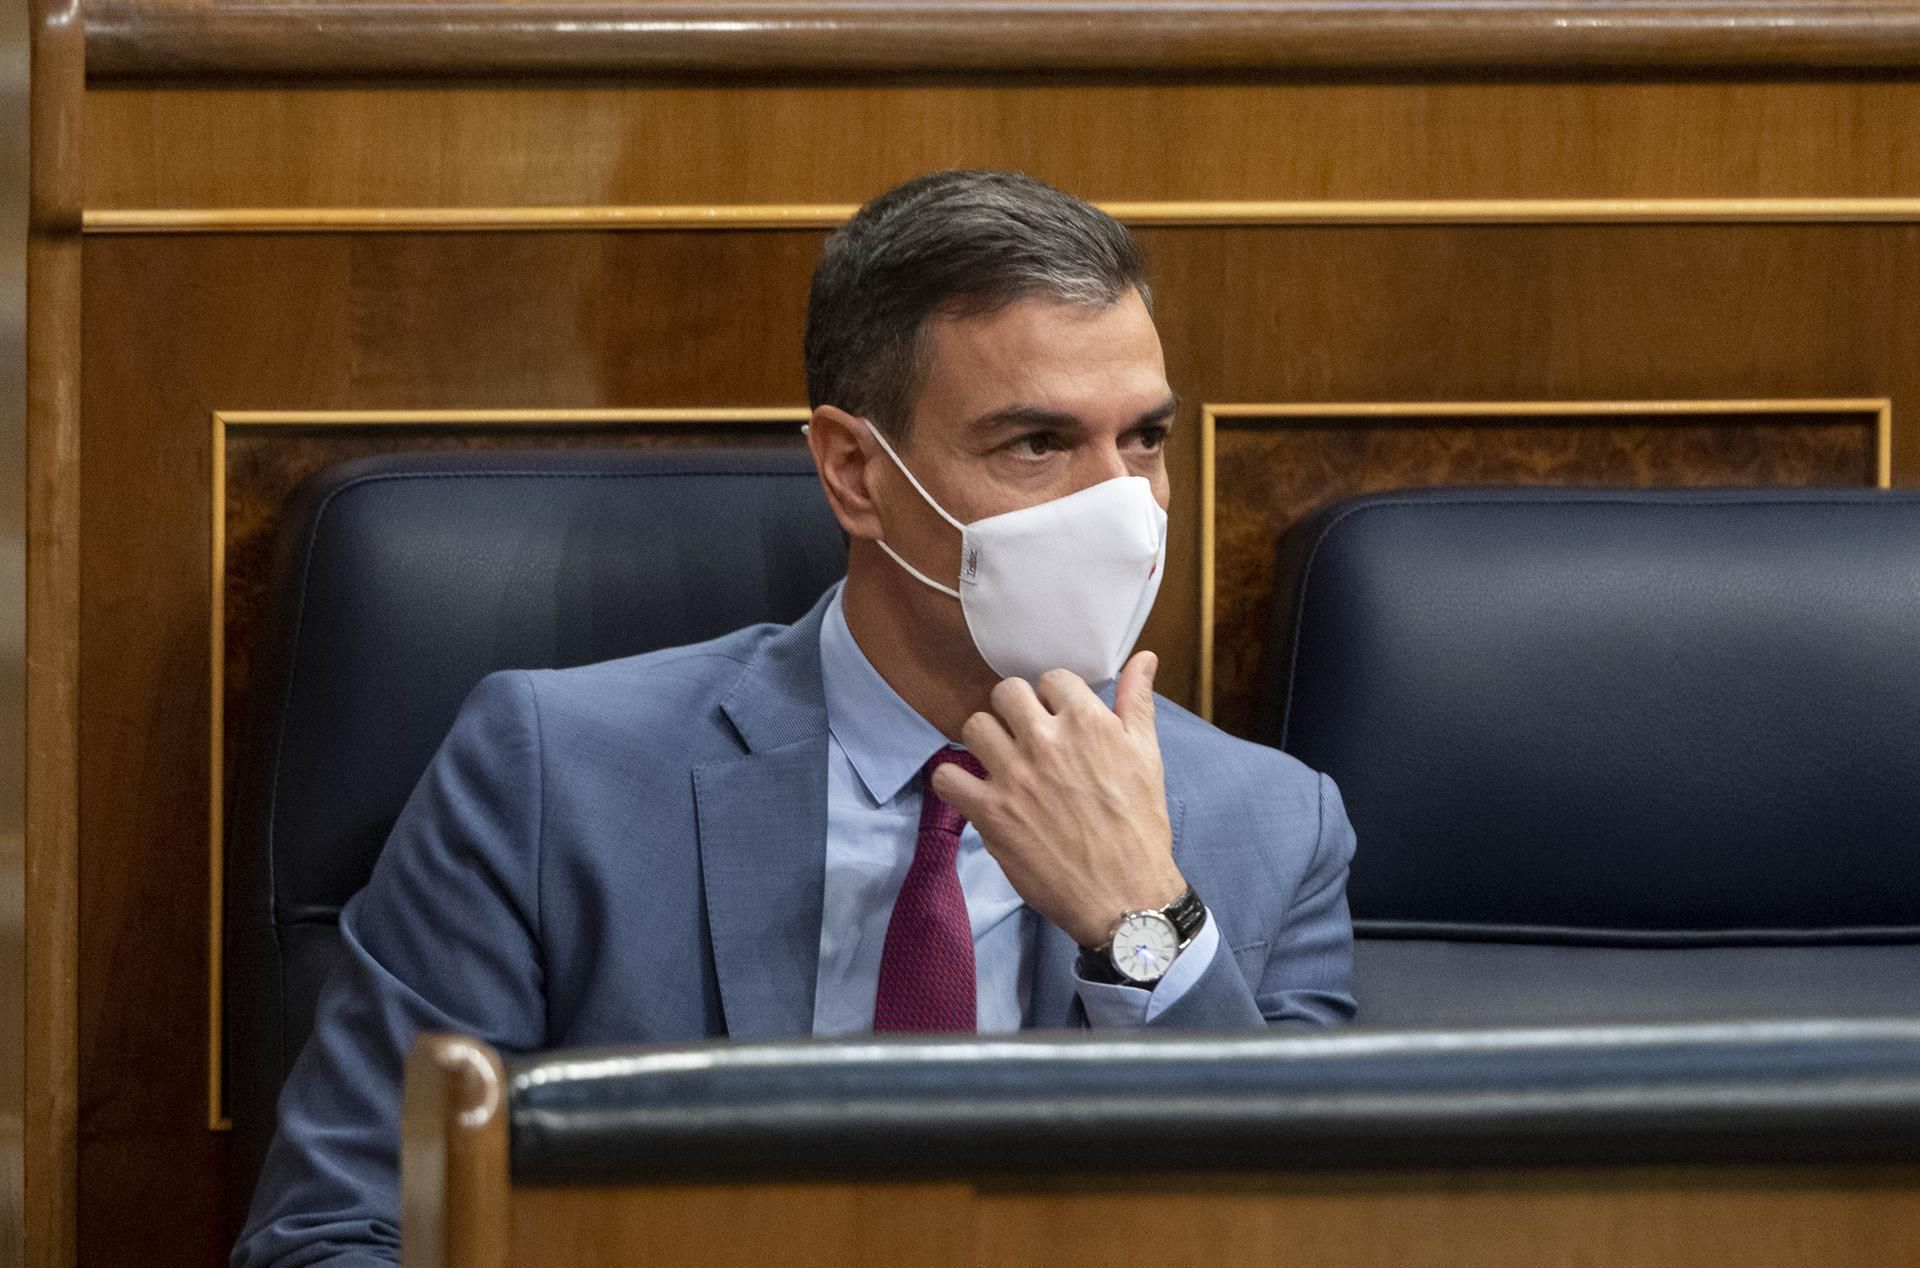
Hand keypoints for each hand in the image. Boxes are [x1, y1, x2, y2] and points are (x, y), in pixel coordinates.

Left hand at [931, 651, 1185, 948]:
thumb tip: (1143, 658)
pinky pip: (946, 777)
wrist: (1124, 895)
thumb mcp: (1147, 757)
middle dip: (1015, 709)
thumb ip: (1136, 703)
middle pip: (1005, 692)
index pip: (1051, 678)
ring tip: (999, 760)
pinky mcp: (990, 813)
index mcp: (1087, 722)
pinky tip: (972, 789)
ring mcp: (1014, 777)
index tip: (1057, 719)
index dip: (1053, 698)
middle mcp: (1046, 741)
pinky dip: (952, 780)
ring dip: (985, 739)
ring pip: (974, 726)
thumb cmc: (1140, 826)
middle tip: (1025, 736)